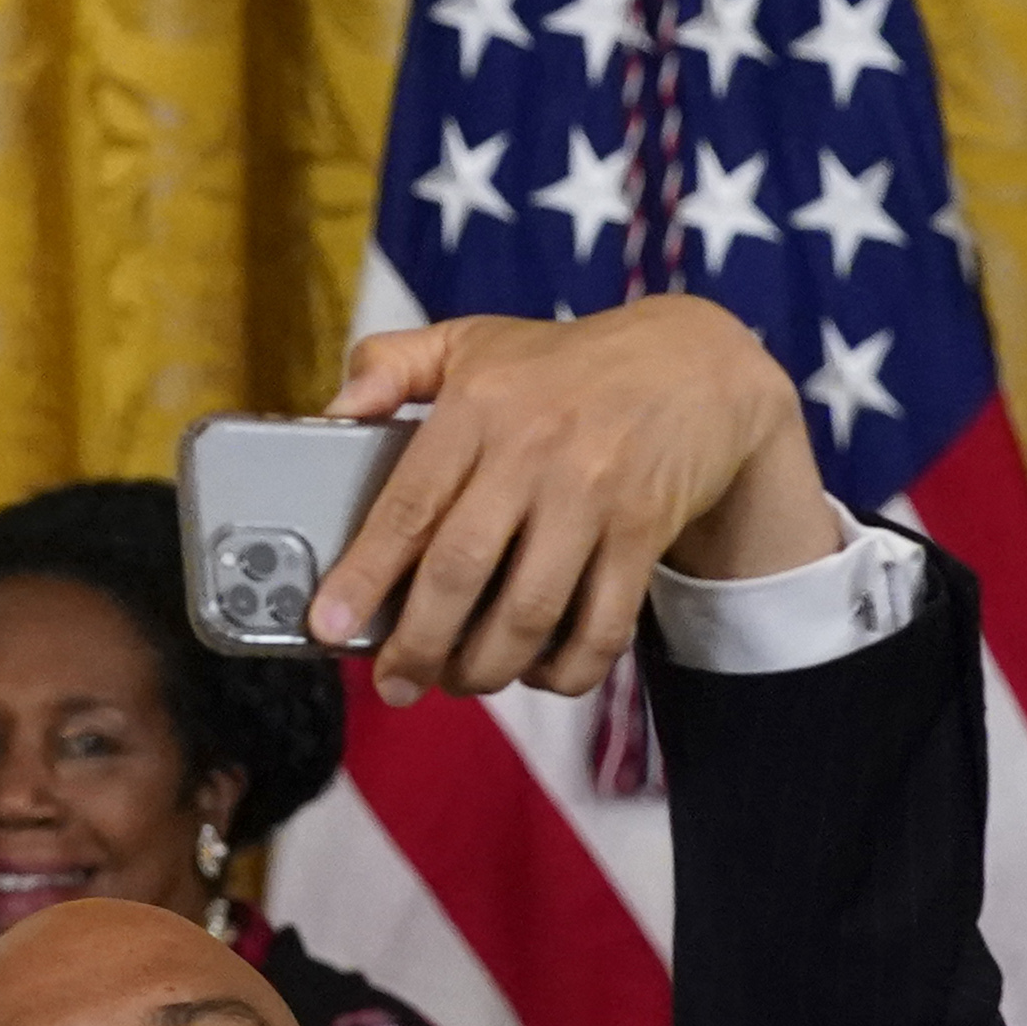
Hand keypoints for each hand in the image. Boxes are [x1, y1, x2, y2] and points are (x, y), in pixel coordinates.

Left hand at [313, 297, 842, 704]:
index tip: (327, 625)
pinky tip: (537, 675)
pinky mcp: (645, 531)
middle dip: (418, 645)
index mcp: (480, 407)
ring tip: (459, 682)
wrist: (699, 363)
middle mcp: (535, 452)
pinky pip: (603, 623)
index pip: (409, 504)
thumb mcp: (473, 340)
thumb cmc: (562, 364)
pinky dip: (567, 668)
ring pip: (529, 610)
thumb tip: (334, 409)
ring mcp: (594, 495)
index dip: (365, 574)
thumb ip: (392, 363)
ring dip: (486, 665)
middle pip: (461, 570)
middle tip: (394, 684)